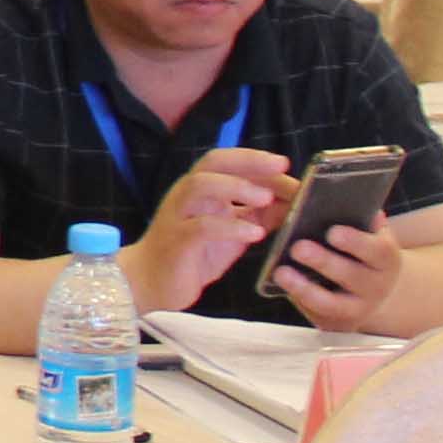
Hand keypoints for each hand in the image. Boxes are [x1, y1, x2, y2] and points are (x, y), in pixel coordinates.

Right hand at [128, 146, 293, 310]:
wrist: (151, 282)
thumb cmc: (193, 255)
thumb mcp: (231, 231)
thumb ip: (256, 215)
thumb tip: (292, 202)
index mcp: (201, 190)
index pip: (228, 162)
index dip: (257, 161)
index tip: (286, 165)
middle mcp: (187, 195)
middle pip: (213, 162)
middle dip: (248, 161)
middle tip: (280, 167)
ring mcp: (179, 216)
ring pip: (200, 185)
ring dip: (236, 187)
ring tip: (266, 200)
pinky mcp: (178, 241)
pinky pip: (202, 227)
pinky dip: (231, 227)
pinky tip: (255, 234)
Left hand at [267, 217, 408, 331]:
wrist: (376, 290)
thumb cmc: (365, 252)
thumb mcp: (370, 234)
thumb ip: (360, 219)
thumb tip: (351, 201)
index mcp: (386, 259)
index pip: (376, 250)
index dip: (355, 242)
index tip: (332, 232)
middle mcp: (376, 287)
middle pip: (351, 276)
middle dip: (324, 262)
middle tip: (298, 247)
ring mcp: (357, 309)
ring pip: (331, 303)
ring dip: (304, 288)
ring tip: (281, 272)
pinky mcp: (336, 323)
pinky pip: (315, 314)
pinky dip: (297, 300)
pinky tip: (281, 285)